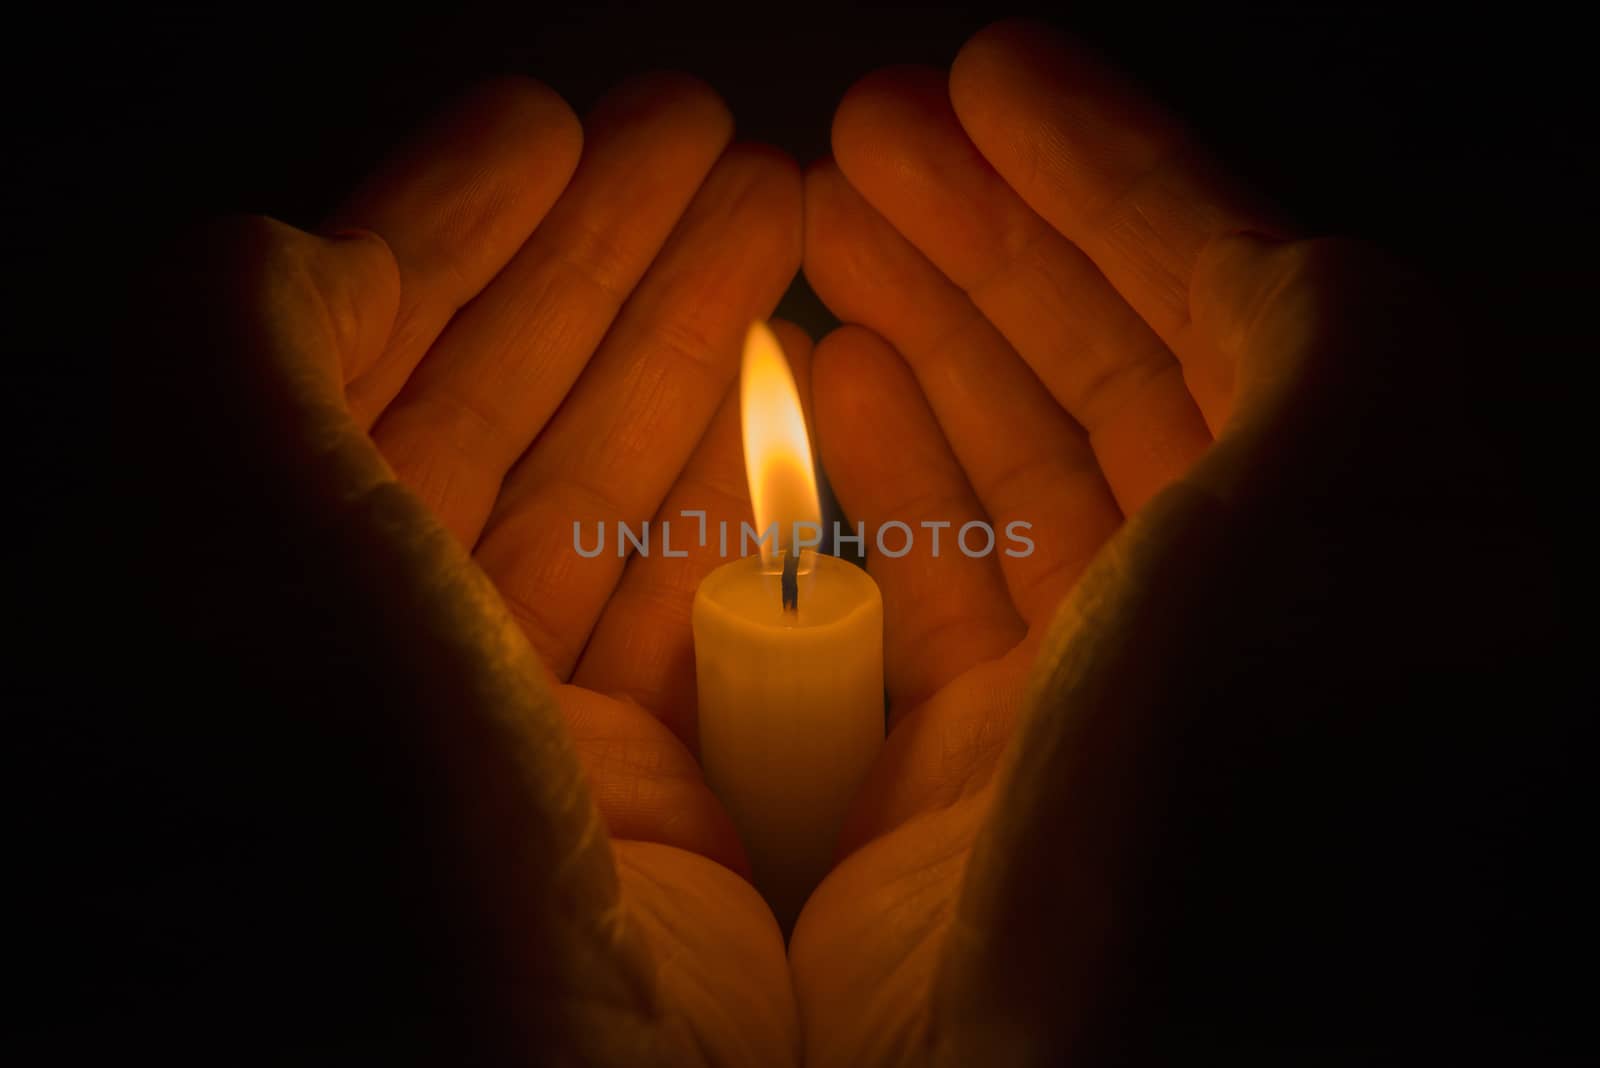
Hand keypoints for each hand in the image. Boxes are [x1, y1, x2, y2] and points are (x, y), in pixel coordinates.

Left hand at [158, 75, 802, 1062]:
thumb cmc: (399, 834)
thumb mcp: (267, 558)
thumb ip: (234, 377)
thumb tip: (290, 255)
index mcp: (309, 636)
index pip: (380, 400)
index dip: (456, 243)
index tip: (552, 128)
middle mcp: (442, 700)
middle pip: (534, 434)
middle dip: (614, 267)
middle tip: (707, 140)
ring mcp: (593, 765)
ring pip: (655, 507)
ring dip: (714, 350)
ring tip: (788, 209)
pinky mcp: (739, 825)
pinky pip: (763, 614)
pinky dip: (803, 494)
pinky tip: (839, 379)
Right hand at [794, 19, 1528, 1062]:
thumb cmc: (1236, 788)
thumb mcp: (1353, 506)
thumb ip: (1338, 347)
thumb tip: (1259, 246)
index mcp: (1334, 553)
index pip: (1220, 318)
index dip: (1109, 180)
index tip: (985, 76)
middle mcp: (1219, 632)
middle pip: (1092, 380)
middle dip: (987, 236)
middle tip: (870, 131)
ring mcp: (1079, 713)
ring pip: (988, 473)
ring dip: (911, 333)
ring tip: (821, 220)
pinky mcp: (945, 797)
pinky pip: (897, 592)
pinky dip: (858, 481)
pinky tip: (812, 385)